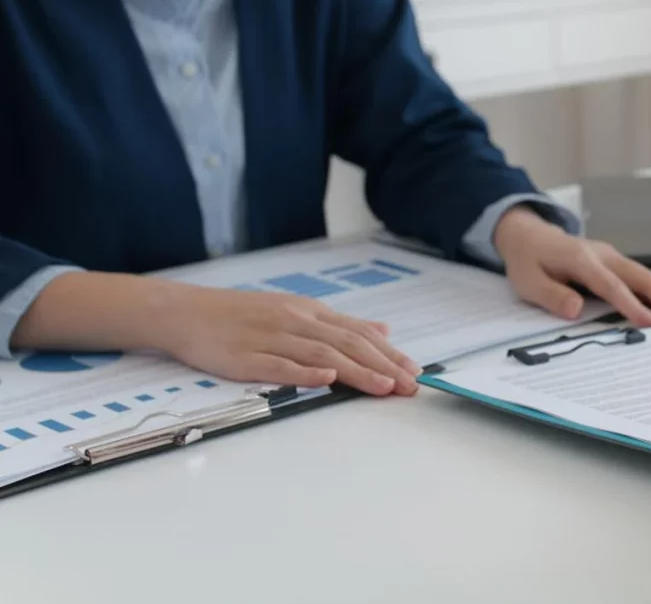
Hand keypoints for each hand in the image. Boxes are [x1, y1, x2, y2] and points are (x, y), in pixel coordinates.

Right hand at [160, 285, 420, 395]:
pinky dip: (304, 373)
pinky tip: (326, 380)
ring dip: (355, 372)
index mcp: (309, 312)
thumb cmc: (244, 315)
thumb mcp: (296, 311)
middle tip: (409, 386)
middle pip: (346, 344)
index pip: (358, 333)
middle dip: (382, 366)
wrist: (187, 312)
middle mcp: (295, 322)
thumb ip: (339, 324)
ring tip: (383, 388)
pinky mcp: (245, 358)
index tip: (414, 372)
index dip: (388, 354)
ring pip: (320, 355)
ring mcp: (270, 338)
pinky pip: (278, 366)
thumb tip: (382, 329)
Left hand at [493, 206, 650, 325]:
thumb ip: (551, 295)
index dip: (634, 307)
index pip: (612, 287)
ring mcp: (612, 258)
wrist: (528, 235)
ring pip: (646, 277)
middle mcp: (603, 256)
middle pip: (641, 279)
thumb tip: (575, 309)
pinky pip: (642, 277)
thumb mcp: (528, 281)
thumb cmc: (528, 261)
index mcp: (581, 261)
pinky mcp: (615, 263)